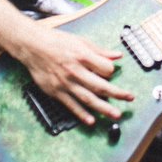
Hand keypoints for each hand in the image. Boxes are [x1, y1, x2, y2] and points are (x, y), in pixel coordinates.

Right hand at [16, 25, 134, 125]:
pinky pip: (71, 105)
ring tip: (116, 114)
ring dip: (103, 108)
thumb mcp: (80, 41)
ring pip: (88, 98)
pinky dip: (81, 114)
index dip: (111, 71)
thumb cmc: (56, 42)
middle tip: (129, 99)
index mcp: (82, 56)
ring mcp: (65, 83)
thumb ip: (100, 51)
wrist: (32, 46)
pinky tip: (91, 121)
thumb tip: (117, 56)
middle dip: (117, 93)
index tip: (111, 72)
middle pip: (100, 85)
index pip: (105, 68)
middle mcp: (75, 71)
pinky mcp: (56, 91)